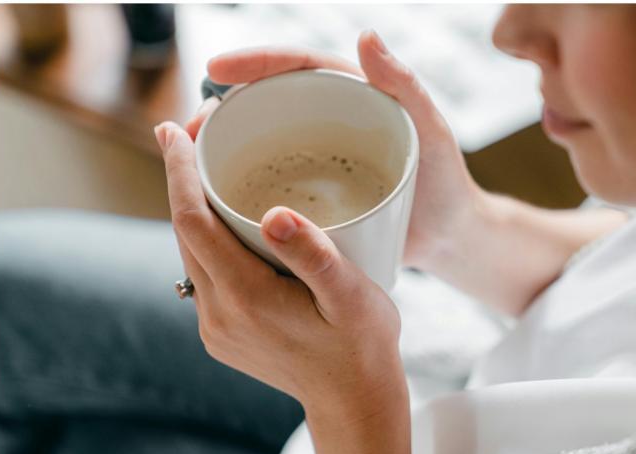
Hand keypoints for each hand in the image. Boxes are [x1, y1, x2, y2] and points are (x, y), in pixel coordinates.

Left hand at [154, 121, 405, 416]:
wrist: (354, 405)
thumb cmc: (362, 346)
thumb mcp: (352, 297)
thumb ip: (315, 256)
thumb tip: (275, 213)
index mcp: (245, 298)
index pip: (192, 222)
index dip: (178, 170)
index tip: (173, 127)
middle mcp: (218, 314)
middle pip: (185, 233)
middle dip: (183, 179)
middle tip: (196, 130)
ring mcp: (216, 328)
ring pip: (191, 254)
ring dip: (194, 209)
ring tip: (210, 166)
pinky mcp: (222, 335)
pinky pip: (204, 276)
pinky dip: (209, 241)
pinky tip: (228, 222)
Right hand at [185, 29, 482, 270]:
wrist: (448, 238)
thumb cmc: (446, 181)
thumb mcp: (430, 130)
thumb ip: (404, 85)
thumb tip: (366, 34)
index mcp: (350, 97)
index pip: (296, 68)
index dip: (255, 63)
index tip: (216, 68)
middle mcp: (326, 123)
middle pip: (265, 106)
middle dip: (221, 110)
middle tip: (186, 128)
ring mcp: (314, 160)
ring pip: (259, 147)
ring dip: (220, 152)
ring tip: (187, 165)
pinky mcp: (309, 198)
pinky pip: (268, 187)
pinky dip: (239, 191)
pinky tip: (213, 205)